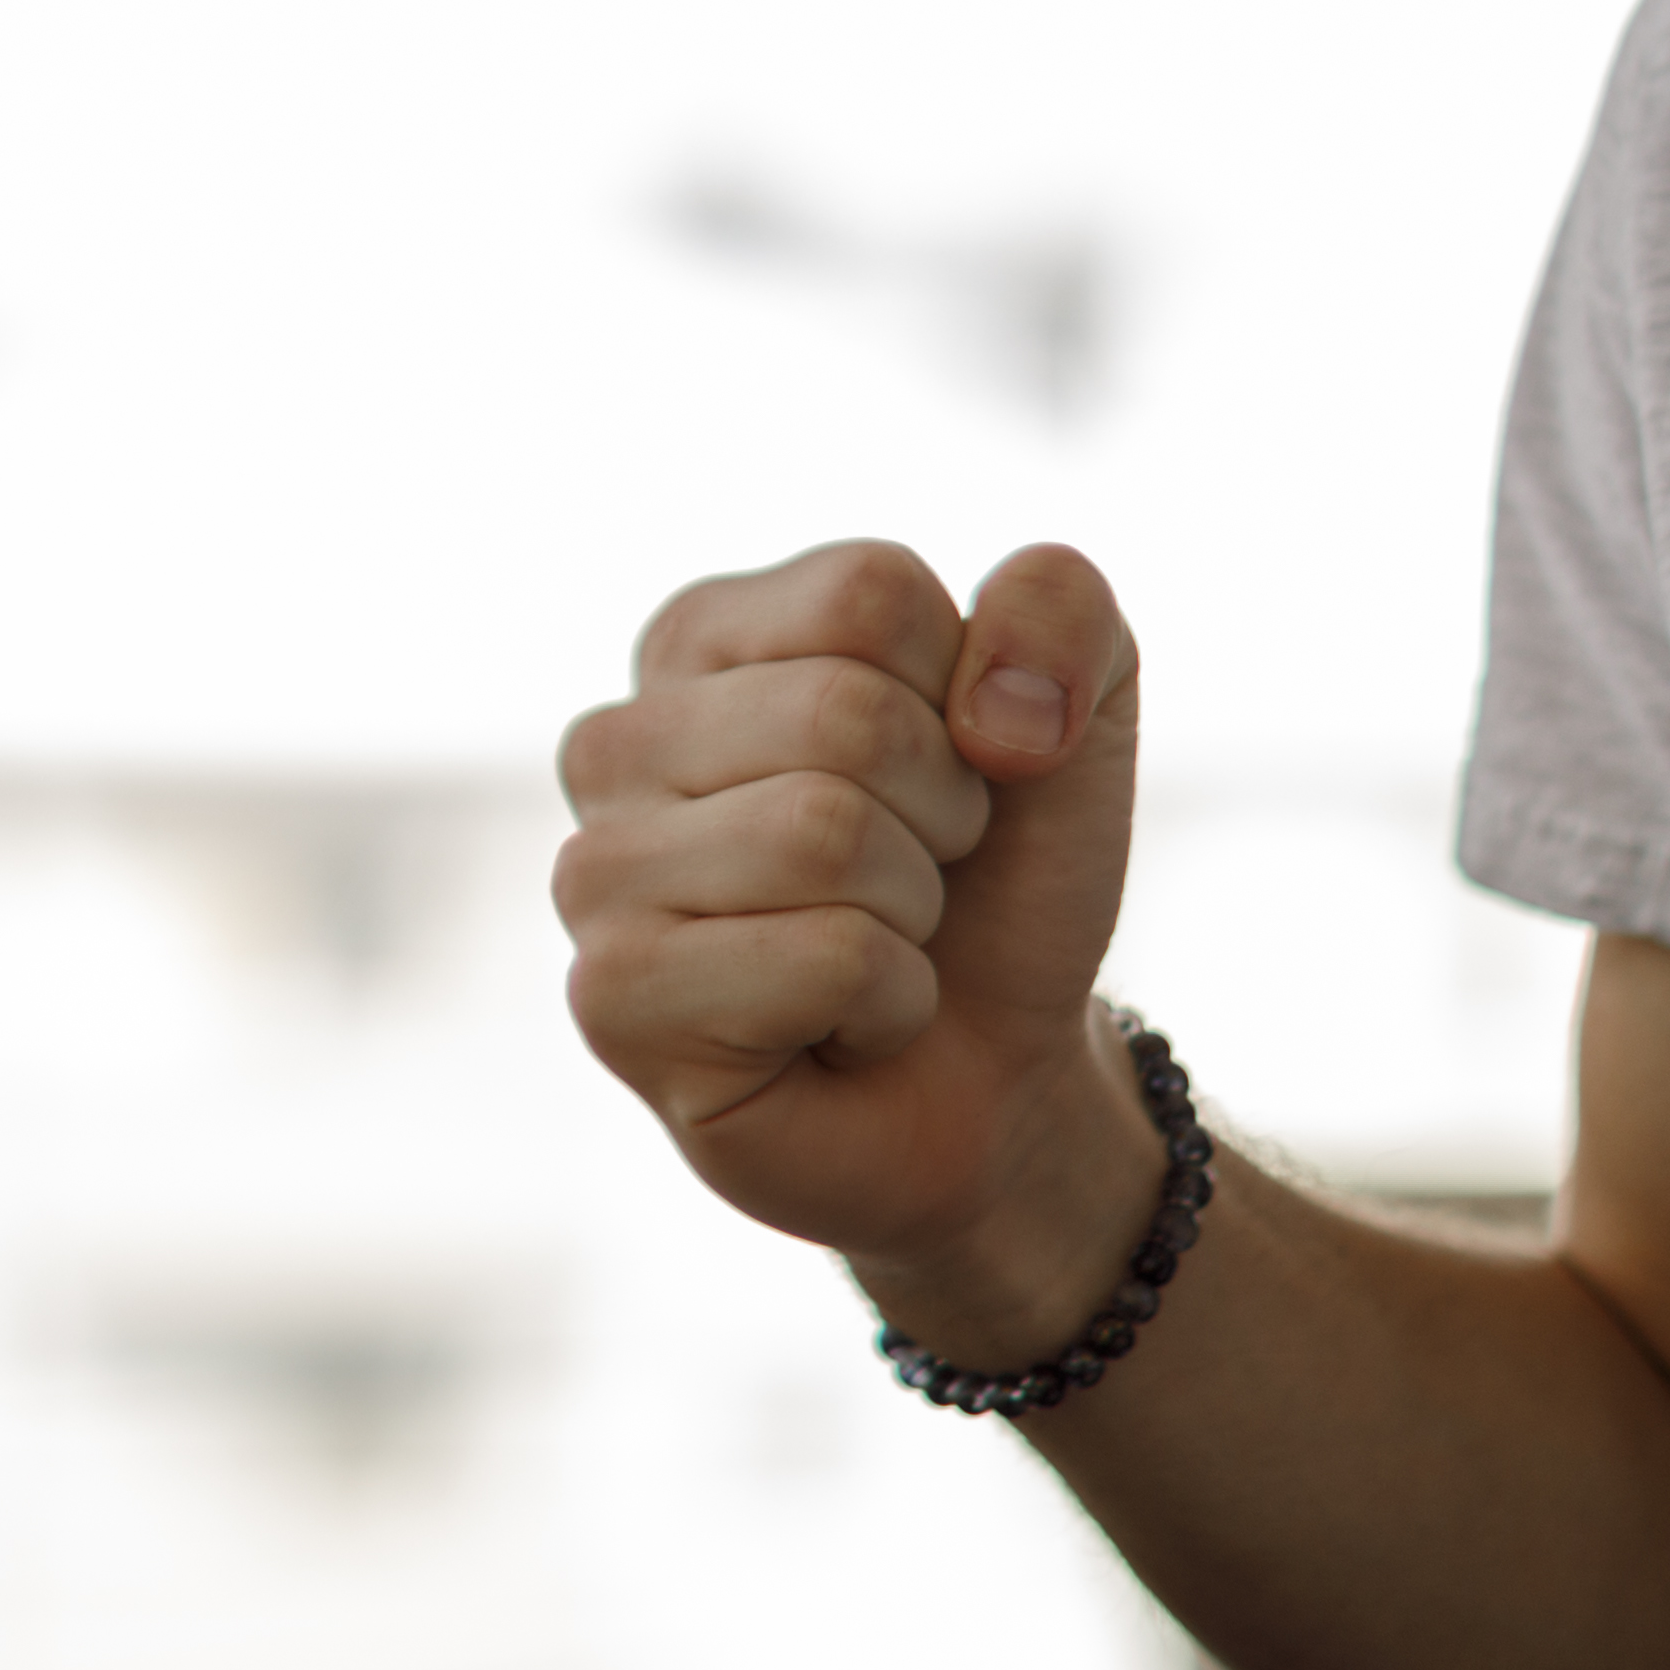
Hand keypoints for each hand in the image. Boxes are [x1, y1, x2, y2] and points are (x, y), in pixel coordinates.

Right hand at [553, 539, 1143, 1274]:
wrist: (993, 1075)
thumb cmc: (996, 882)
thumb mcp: (1074, 713)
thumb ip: (1062, 609)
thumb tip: (995, 705)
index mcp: (701, 637)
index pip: (867, 594)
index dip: (964, 696)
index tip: (947, 770)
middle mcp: (616, 741)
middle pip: (844, 712)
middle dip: (944, 815)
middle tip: (916, 880)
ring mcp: (595, 873)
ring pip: (822, 833)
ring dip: (914, 914)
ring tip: (875, 947)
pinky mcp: (611, 1000)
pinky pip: (821, 959)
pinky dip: (889, 1002)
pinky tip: (839, 1030)